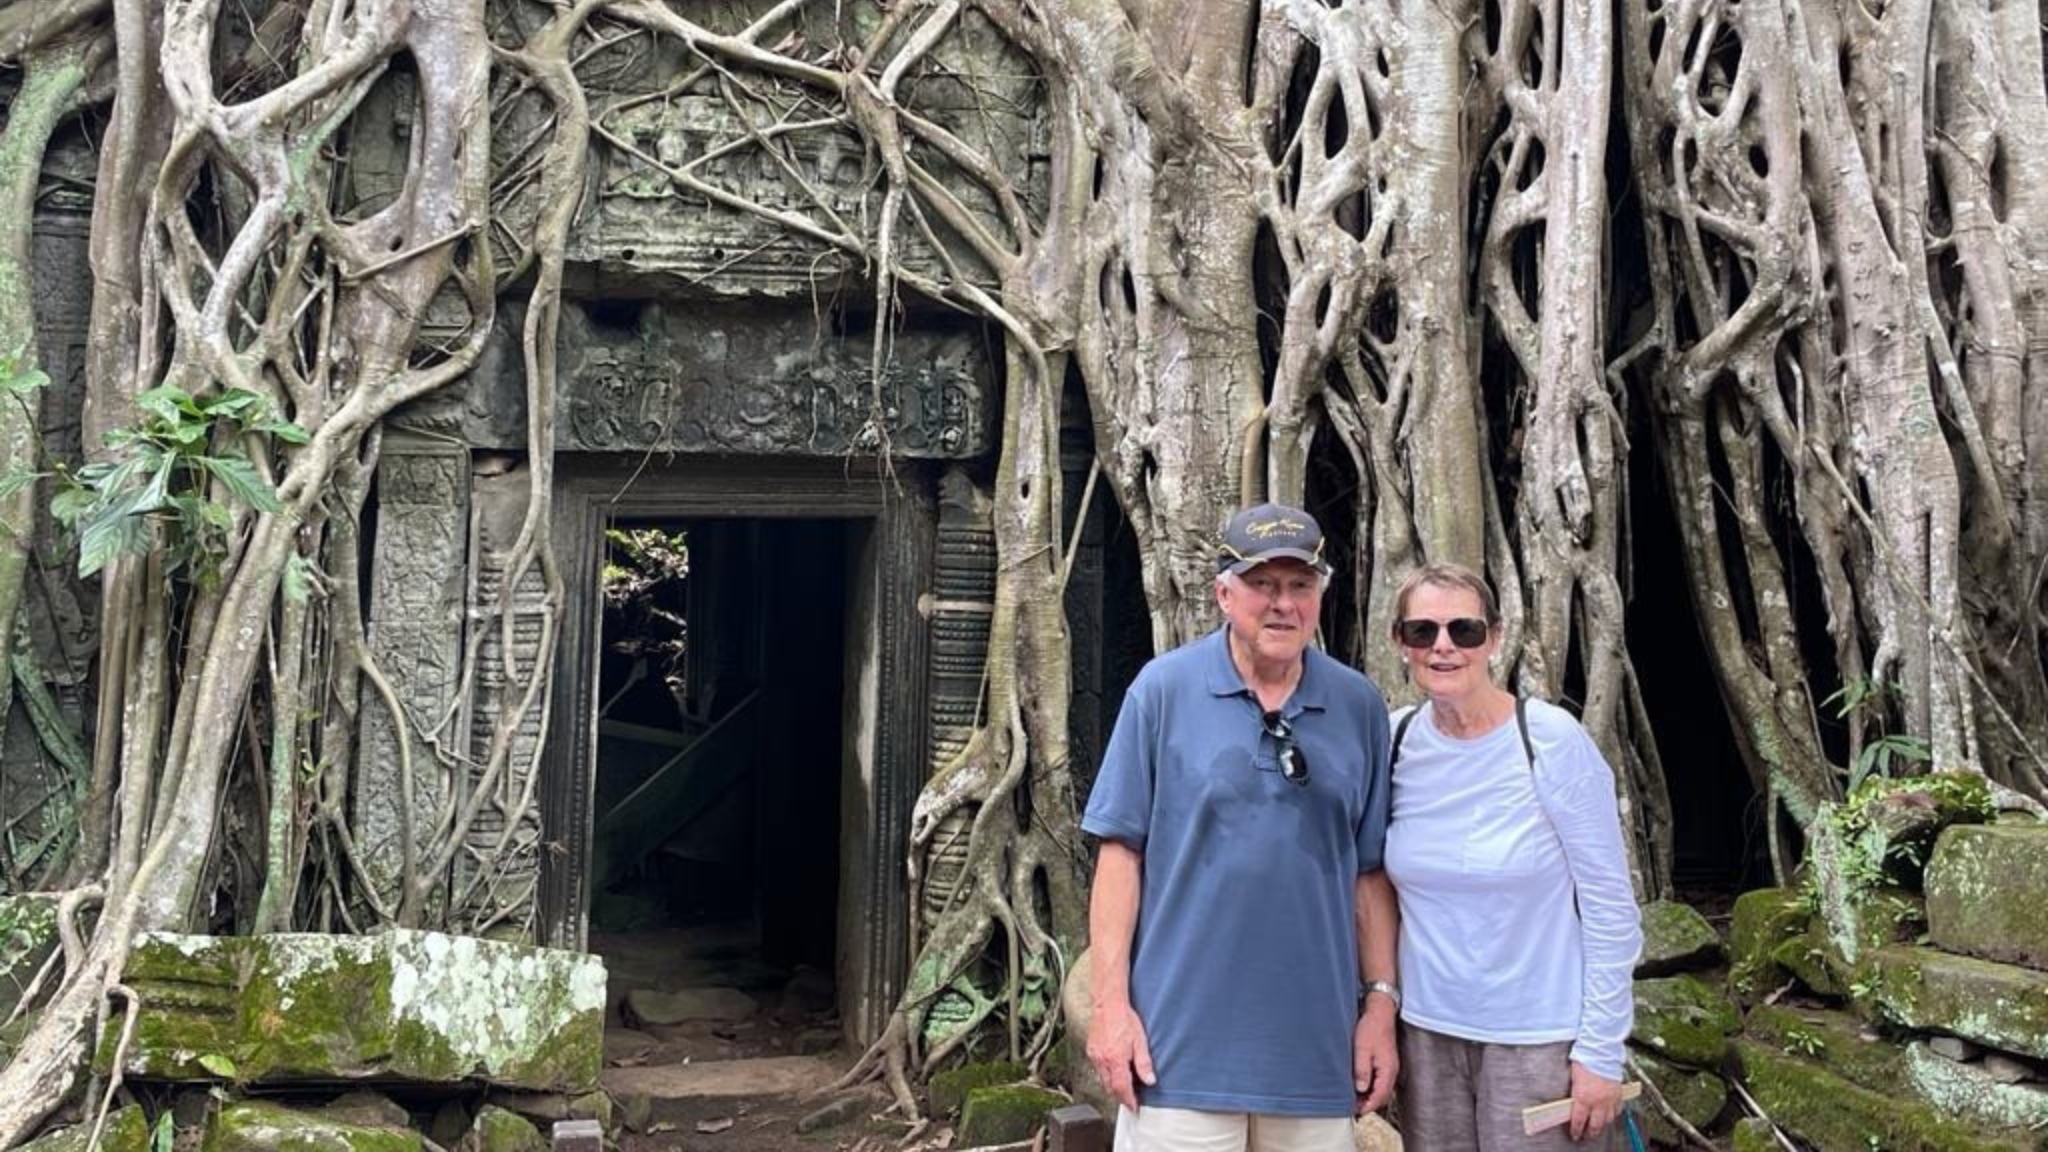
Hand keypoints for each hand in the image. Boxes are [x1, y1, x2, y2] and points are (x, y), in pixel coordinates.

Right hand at [1087, 999, 1155, 1111]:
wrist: (1108, 1003)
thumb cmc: (1124, 1018)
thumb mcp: (1141, 1041)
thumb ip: (1144, 1063)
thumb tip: (1149, 1080)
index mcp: (1116, 1060)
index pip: (1121, 1089)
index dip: (1128, 1101)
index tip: (1133, 1107)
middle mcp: (1103, 1061)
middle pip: (1110, 1088)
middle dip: (1121, 1095)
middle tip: (1131, 1098)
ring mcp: (1095, 1056)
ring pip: (1103, 1080)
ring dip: (1113, 1085)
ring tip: (1124, 1084)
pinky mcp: (1091, 1051)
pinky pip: (1098, 1069)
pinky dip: (1106, 1074)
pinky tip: (1114, 1068)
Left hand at [1352, 999, 1397, 1113]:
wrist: (1380, 1011)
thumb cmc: (1371, 1027)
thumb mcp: (1362, 1049)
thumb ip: (1362, 1070)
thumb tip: (1360, 1089)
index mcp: (1388, 1070)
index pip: (1380, 1096)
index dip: (1368, 1106)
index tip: (1355, 1112)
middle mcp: (1391, 1071)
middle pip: (1382, 1095)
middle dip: (1368, 1104)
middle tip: (1352, 1109)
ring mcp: (1390, 1067)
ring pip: (1381, 1088)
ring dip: (1369, 1096)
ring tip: (1353, 1099)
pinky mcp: (1385, 1062)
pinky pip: (1379, 1080)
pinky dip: (1370, 1087)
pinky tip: (1359, 1085)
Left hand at [1567, 1062, 1623, 1140]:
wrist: (1601, 1051)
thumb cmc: (1585, 1060)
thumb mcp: (1574, 1079)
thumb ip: (1575, 1094)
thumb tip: (1573, 1104)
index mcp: (1584, 1098)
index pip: (1579, 1121)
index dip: (1576, 1131)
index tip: (1575, 1135)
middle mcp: (1598, 1102)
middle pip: (1596, 1125)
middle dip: (1591, 1133)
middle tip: (1587, 1135)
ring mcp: (1610, 1099)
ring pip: (1608, 1120)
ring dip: (1602, 1125)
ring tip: (1598, 1127)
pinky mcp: (1618, 1094)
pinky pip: (1618, 1110)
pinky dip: (1613, 1114)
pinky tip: (1610, 1114)